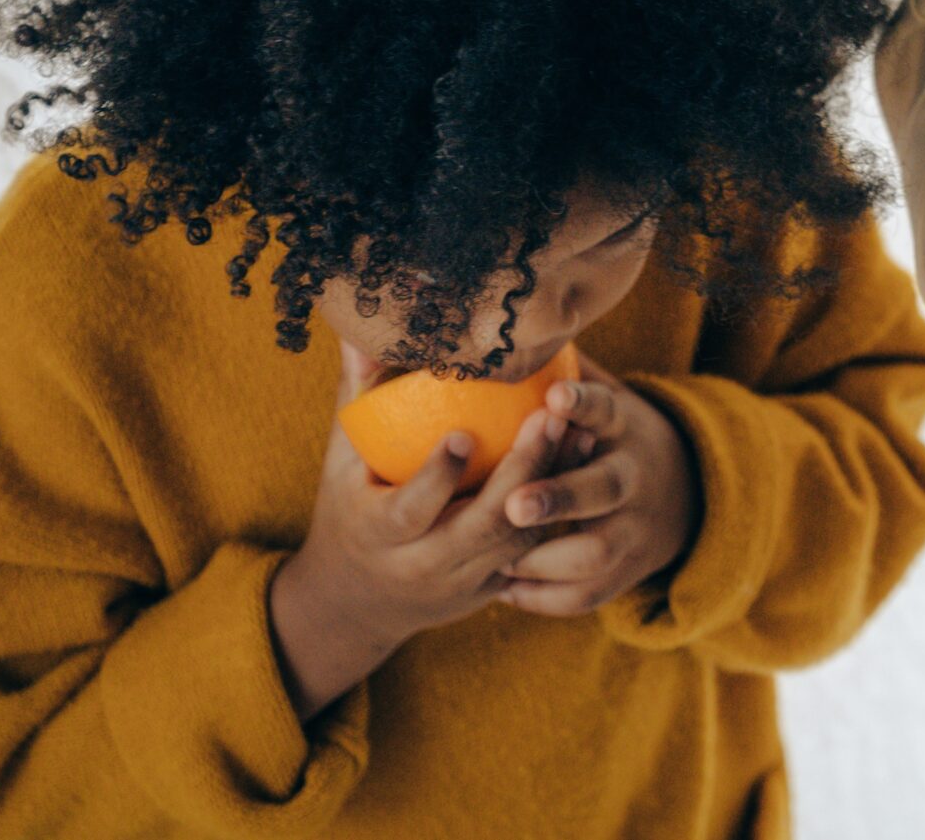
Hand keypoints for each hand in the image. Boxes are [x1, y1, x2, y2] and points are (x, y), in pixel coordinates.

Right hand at [269, 342, 565, 717]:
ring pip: (518, 539)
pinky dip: (559, 504)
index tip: (463, 434)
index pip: (408, 512)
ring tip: (576, 428)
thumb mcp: (342, 459)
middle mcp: (419, 565)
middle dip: (519, 475)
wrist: (357, 599)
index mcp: (375, 533)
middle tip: (547, 418)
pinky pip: (534, 547)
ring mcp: (461, 582)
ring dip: (551, 485)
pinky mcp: (492, 586)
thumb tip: (361, 325)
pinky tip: (583, 456)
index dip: (436, 479)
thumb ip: (359, 394)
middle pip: (480, 527)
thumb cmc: (351, 507)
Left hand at [495, 355, 702, 618]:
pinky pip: (585, 594)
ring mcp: (633, 529)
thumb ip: (566, 373)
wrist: (686, 496)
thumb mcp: (607, 399)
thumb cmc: (615, 438)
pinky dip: (542, 596)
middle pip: (603, 489)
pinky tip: (504, 586)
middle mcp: (633, 478)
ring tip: (495, 561)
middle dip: (559, 497)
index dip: (583, 407)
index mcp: (625, 428)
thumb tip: (505, 334)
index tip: (556, 399)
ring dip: (542, 559)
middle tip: (514, 505)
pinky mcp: (626, 571)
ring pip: (594, 552)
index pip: (608, 410)